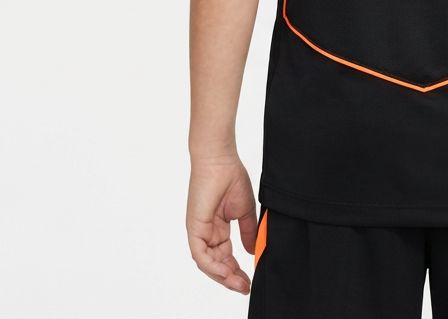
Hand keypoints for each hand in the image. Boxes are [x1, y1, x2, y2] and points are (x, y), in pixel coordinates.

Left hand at [186, 155, 258, 293]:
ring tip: (239, 283)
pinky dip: (213, 265)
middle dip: (231, 278)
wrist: (220, 160)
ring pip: (208, 263)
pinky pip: (201, 254)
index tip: (249, 280)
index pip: (226, 256)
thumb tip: (254, 251)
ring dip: (223, 276)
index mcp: (217, 228)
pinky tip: (226, 271)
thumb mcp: (244, 210)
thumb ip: (248, 231)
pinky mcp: (194, 228)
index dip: (237, 270)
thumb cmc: (231, 177)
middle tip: (245, 287)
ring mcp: (199, 231)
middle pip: (217, 264)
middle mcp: (207, 233)